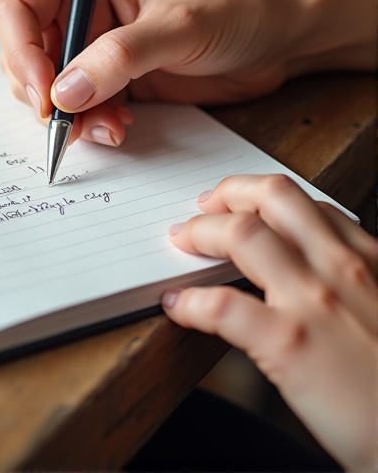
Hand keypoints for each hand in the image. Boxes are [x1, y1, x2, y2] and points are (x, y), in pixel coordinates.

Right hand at [0, 0, 373, 146]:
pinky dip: (88, 123)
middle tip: (72, 124)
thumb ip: (120, 56)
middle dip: (43, 91)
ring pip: (46, 84)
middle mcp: (80, 4)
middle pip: (22, 51)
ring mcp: (92, 42)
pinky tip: (119, 127)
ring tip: (109, 127)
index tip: (45, 94)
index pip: (18, 7)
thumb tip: (65, 92)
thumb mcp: (179, 26)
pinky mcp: (110, 75)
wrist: (278, 36)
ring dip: (68, 114)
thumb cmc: (235, 7)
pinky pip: (77, 105)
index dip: (20, 51)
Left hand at [161, 174, 376, 472]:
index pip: (310, 205)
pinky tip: (179, 306)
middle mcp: (341, 268)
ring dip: (202, 231)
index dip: (266, 198)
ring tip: (183, 241)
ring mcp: (312, 301)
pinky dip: (190, 301)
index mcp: (370, 261)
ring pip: (242, 233)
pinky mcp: (287, 344)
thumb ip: (357, 288)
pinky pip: (221, 306)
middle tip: (205, 207)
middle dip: (230, 192)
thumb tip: (314, 278)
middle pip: (274, 196)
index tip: (242, 204)